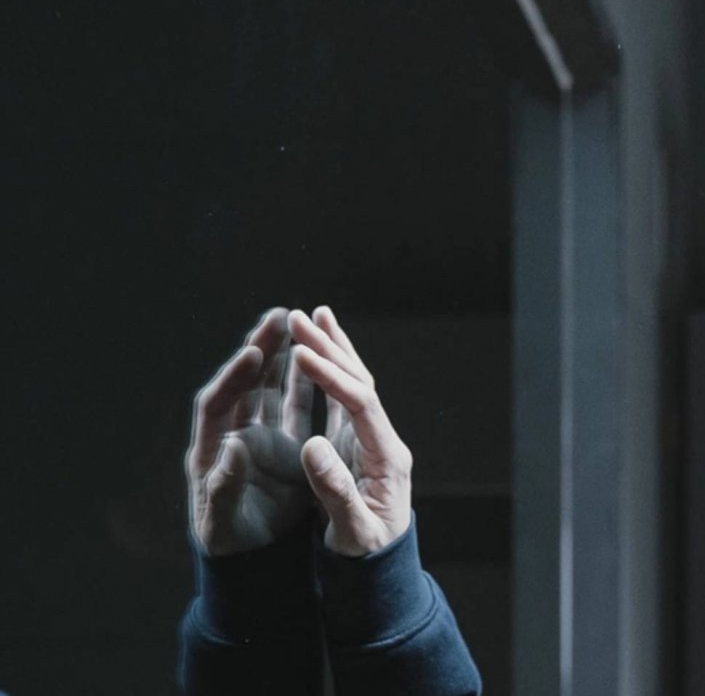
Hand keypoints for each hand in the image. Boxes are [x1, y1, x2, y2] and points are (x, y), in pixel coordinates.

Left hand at [186, 307, 314, 555]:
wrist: (253, 564)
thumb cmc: (229, 545)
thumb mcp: (221, 523)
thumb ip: (223, 487)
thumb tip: (231, 448)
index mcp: (211, 450)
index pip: (218, 403)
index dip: (234, 378)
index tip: (252, 353)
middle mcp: (237, 436)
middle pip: (246, 384)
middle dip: (260, 350)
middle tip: (278, 316)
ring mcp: (265, 439)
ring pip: (273, 388)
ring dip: (283, 357)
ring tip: (296, 322)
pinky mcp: (289, 449)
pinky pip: (297, 407)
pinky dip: (305, 383)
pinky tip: (317, 359)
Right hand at [287, 306, 413, 556]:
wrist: (382, 566)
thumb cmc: (365, 554)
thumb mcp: (351, 531)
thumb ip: (335, 490)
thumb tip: (313, 445)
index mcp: (386, 458)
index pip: (360, 404)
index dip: (330, 377)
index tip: (300, 353)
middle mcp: (384, 440)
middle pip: (360, 383)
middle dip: (330, 349)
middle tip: (297, 317)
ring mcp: (374, 438)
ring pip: (356, 382)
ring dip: (334, 349)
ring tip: (314, 315)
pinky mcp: (359, 442)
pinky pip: (347, 396)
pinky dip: (332, 370)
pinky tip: (318, 350)